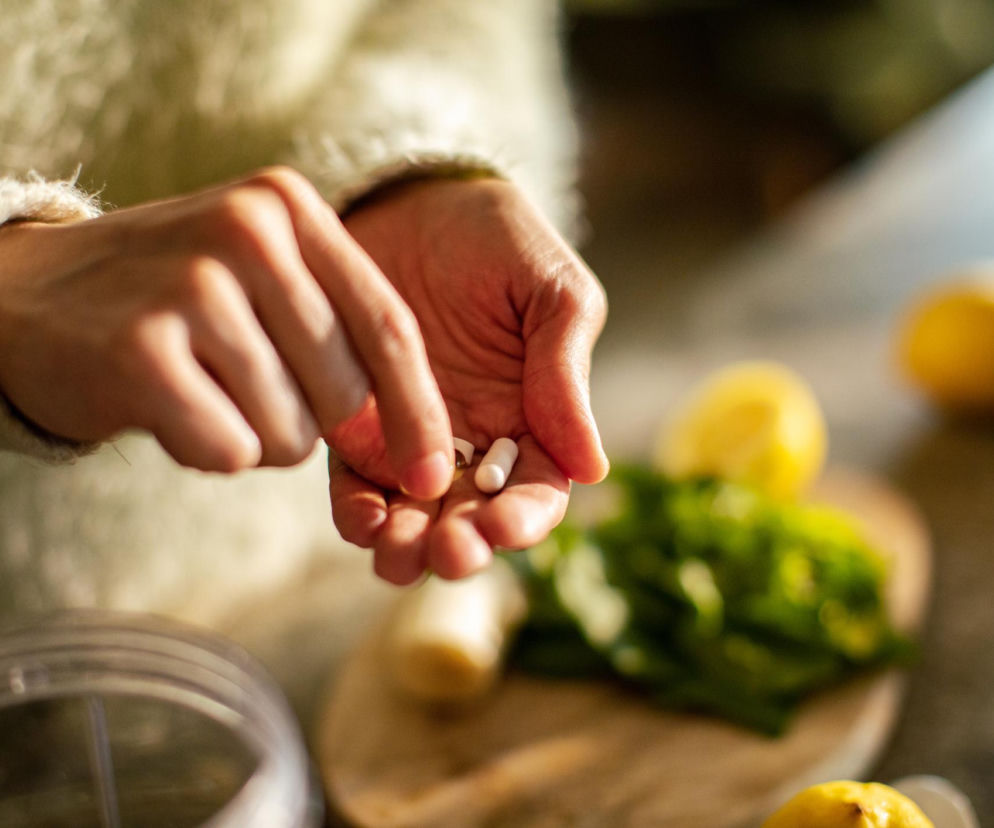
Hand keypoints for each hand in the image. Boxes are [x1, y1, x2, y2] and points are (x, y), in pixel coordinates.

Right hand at [0, 168, 452, 496]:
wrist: (28, 296)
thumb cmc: (172, 300)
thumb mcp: (260, 277)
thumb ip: (339, 330)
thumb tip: (415, 441)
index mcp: (288, 207)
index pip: (390, 326)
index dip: (420, 412)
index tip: (434, 474)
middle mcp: (247, 231)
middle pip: (345, 391)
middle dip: (310, 421)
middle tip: (245, 386)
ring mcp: (192, 286)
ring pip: (289, 433)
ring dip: (254, 435)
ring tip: (201, 387)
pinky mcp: (141, 351)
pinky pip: (229, 450)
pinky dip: (206, 449)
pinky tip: (167, 406)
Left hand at [329, 177, 608, 582]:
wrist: (411, 198)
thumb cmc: (496, 238)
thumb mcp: (551, 291)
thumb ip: (567, 371)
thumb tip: (593, 468)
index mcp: (534, 418)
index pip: (536, 492)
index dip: (524, 520)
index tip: (502, 527)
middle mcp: (474, 442)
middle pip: (473, 520)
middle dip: (460, 546)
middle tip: (445, 551)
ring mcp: (411, 437)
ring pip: (413, 516)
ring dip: (407, 547)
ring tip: (396, 553)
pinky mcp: (355, 423)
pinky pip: (355, 481)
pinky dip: (357, 511)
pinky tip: (360, 518)